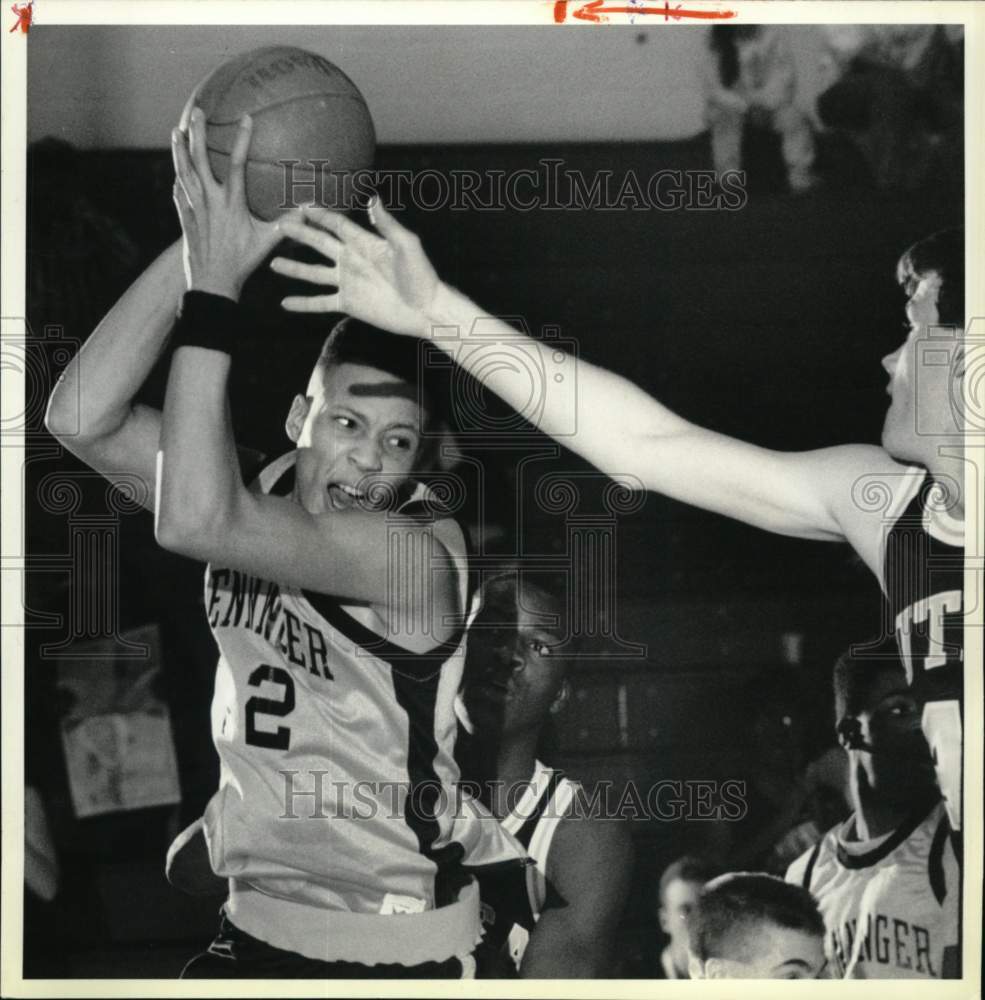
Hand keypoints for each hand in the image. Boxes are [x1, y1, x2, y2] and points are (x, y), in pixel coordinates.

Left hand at [171, 108, 281, 300]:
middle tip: (196, 112)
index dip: (241, 140)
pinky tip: (177, 171)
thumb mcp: (267, 243)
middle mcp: (209, 201)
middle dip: (197, 134)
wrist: (212, 283)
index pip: (236, 164)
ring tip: (176, 131)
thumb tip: (309, 212)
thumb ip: (287, 225)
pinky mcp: (184, 218)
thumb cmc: (242, 263)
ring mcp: (194, 208)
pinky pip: (179, 192)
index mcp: (231, 203)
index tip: (245, 119)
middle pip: (199, 160)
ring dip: (179, 150)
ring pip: (183, 172)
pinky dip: (178, 177)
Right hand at [270, 200, 440, 337]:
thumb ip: (387, 224)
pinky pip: (320, 303)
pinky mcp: (348, 304)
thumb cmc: (421, 276)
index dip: (319, 216)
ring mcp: (348, 283)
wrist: (425, 309)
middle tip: (278, 226)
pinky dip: (302, 304)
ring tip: (272, 263)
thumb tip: (372, 199)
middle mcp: (352, 261)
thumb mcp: (407, 246)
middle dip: (299, 235)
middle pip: (319, 244)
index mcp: (364, 244)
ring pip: (313, 273)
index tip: (301, 206)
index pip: (336, 225)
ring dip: (294, 269)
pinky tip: (285, 304)